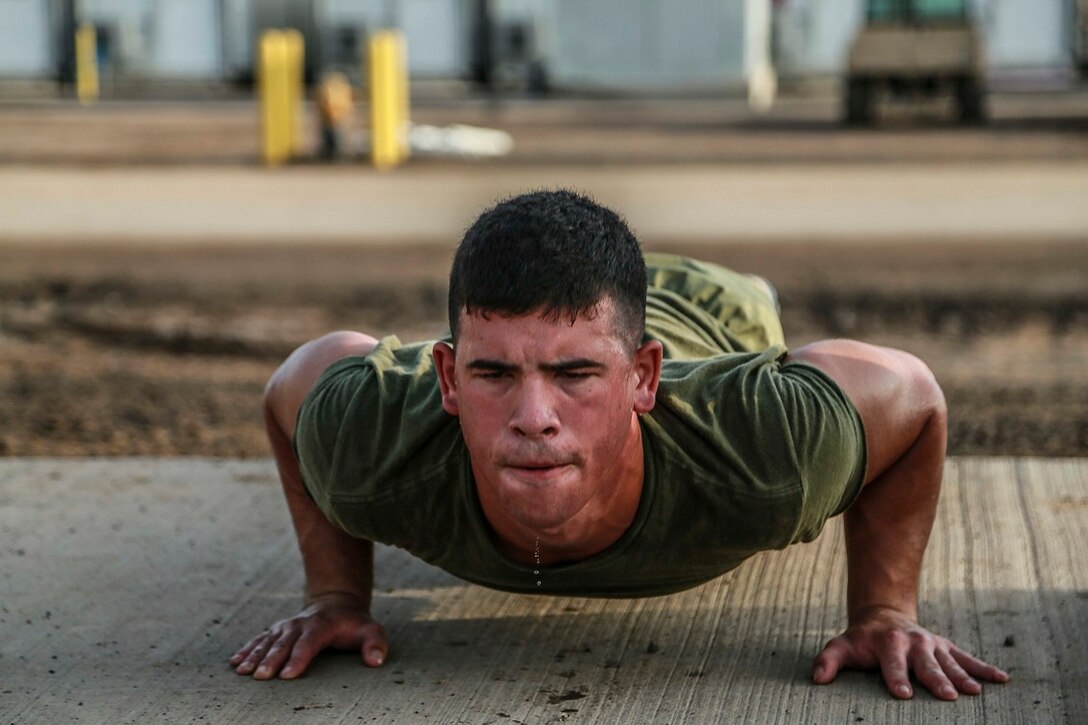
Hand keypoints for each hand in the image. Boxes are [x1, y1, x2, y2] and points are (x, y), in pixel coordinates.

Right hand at [229, 592, 387, 679]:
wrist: (336, 603)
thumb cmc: (355, 625)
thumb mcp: (371, 630)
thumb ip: (376, 644)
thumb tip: (376, 661)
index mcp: (322, 625)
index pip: (309, 642)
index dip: (299, 658)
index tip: (288, 675)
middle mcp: (300, 624)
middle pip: (284, 643)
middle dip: (271, 659)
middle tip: (260, 676)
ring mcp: (286, 626)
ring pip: (268, 641)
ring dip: (254, 655)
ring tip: (242, 671)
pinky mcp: (276, 630)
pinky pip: (259, 639)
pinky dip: (247, 649)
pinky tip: (234, 662)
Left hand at [812, 606, 1008, 699]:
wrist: (883, 616)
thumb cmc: (861, 640)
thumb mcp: (841, 646)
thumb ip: (828, 661)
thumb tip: (817, 679)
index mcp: (888, 643)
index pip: (892, 663)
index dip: (896, 677)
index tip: (903, 694)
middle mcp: (913, 643)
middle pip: (926, 664)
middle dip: (935, 679)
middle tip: (946, 695)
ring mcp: (933, 645)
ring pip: (950, 662)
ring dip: (963, 677)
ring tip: (974, 692)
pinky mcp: (947, 648)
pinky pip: (968, 658)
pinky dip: (985, 668)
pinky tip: (1003, 679)